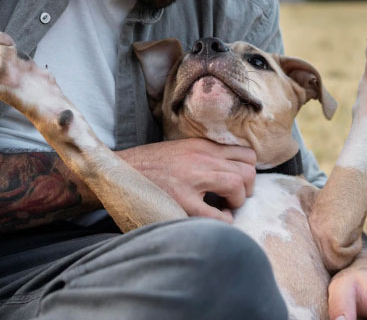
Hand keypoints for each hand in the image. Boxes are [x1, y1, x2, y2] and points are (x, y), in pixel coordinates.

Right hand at [117, 139, 255, 222]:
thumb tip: (230, 167)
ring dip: (238, 201)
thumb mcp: (181, 150)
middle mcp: (201, 158)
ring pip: (238, 186)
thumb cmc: (149, 165)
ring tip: (225, 207)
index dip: (249, 170)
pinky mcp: (182, 201)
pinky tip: (215, 218)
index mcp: (201, 146)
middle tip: (234, 198)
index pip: (245, 152)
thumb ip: (204, 155)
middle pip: (248, 170)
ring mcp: (192, 179)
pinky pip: (218, 215)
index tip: (240, 181)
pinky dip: (224, 220)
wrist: (118, 172)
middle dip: (247, 188)